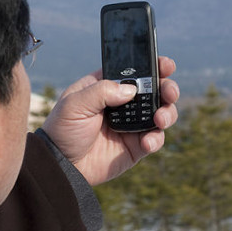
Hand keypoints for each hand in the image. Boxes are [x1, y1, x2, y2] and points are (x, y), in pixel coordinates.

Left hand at [41, 56, 178, 184]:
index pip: (135, 70)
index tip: (166, 65)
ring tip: (160, 119)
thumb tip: (131, 89)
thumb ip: (102, 91)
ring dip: (168, 113)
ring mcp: (132, 124)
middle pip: (155, 90)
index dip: (154, 65)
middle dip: (168, 88)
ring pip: (161, 113)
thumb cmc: (62, 130)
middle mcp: (124, 103)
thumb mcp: (75, 104)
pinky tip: (146, 143)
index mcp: (108, 86)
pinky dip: (156, 139)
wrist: (61, 165)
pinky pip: (155, 139)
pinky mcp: (136, 146)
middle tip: (169, 93)